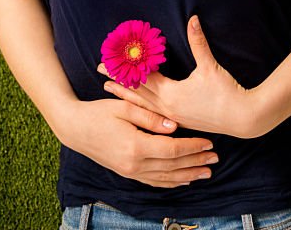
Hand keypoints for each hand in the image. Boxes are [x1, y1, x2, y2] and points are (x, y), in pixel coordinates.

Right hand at [60, 97, 218, 188]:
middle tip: (215, 158)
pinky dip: (171, 182)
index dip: (193, 146)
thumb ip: (151, 117)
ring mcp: (130, 172)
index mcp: (136, 146)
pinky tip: (183, 180)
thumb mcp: (125, 108)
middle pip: (173, 167)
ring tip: (206, 172)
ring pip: (166, 178)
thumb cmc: (98, 112)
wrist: (74, 128)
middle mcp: (134, 164)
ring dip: (188, 175)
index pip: (173, 150)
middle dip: (196, 162)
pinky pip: (154, 181)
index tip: (209, 141)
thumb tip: (175, 126)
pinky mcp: (127, 173)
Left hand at [98, 15, 256, 137]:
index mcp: (171, 95)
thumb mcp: (210, 66)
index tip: (106, 61)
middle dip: (117, 81)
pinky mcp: (181, 122)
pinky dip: (140, 107)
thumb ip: (198, 42)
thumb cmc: (226, 93)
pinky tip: (136, 107)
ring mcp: (173, 117)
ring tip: (109, 90)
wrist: (244, 118)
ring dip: (126, 96)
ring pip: (143, 106)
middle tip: (99, 72)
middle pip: (137, 92)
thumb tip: (193, 18)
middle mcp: (167, 108)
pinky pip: (153, 114)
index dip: (124, 68)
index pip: (141, 78)